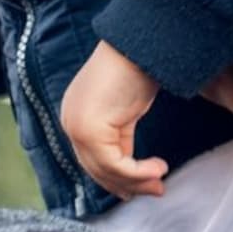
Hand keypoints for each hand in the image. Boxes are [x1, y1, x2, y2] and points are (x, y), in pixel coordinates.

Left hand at [57, 39, 165, 199]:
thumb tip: (131, 164)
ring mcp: (77, 126)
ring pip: (105, 171)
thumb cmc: (140, 64)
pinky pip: (115, 164)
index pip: (92, 157)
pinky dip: (138, 172)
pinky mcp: (90, 130)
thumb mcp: (127, 106)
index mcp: (77, 114)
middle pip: (96, 169)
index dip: (118, 178)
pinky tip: (159, 168)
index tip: (145, 184)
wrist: (142, 41)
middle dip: (128, 185)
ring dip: (136, 181)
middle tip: (157, 190)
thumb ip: (121, 133)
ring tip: (161, 180)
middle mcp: (71, 121)